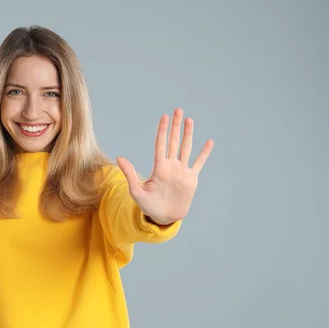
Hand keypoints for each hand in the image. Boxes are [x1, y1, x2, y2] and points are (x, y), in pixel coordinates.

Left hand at [117, 108, 213, 224]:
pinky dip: (204, 153)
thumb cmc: (148, 205)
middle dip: (175, 126)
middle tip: (178, 110)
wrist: (163, 217)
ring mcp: (182, 171)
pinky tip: (208, 142)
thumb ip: (130, 174)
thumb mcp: (137, 191)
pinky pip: (199, 163)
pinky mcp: (191, 179)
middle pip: (173, 141)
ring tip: (189, 120)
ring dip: (188, 134)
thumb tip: (120, 158)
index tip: (164, 116)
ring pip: (186, 148)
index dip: (162, 130)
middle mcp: (171, 166)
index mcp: (159, 167)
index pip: (161, 144)